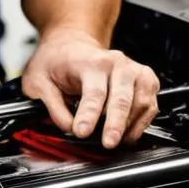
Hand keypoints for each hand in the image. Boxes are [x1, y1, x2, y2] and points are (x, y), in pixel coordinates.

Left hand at [21, 30, 158, 148]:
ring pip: (141, 103)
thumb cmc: (56, 60)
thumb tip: (68, 128)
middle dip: (115, 124)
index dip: (88, 115)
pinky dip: (141, 123)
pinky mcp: (145, 80)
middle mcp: (116, 63)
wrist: (71, 44)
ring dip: (129, 126)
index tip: (81, 132)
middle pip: (121, 98)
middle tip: (108, 143)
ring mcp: (134, 71)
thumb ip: (52, 106)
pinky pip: (150, 106)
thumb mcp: (38, 80)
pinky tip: (127, 133)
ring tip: (113, 140)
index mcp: (90, 62)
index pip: (94, 92)